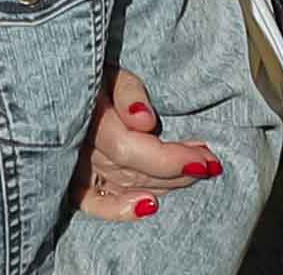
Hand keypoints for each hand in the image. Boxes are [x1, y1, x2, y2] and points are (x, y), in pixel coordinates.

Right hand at [75, 72, 224, 224]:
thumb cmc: (99, 77)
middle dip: (177, 171)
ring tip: (194, 173)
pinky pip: (93, 203)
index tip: (206, 157)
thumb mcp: (114, 72)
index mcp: (89, 117)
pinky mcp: (75, 180)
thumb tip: (145, 121)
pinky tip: (149, 205)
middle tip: (210, 163)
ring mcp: (77, 166)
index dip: (170, 158)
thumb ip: (128, 92)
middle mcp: (82, 146)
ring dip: (164, 184)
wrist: (72, 87)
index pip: (129, 148)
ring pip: (126, 186)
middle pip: (133, 171)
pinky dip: (118, 210)